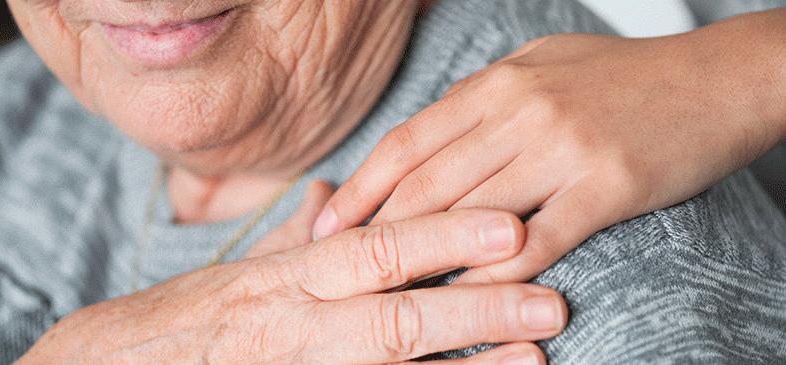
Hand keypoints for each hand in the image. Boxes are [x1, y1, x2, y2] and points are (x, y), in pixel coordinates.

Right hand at [16, 205, 563, 363]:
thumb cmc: (188, 319)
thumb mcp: (240, 268)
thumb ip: (293, 236)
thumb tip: (332, 196)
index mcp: (288, 278)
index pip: (375, 247)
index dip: (443, 236)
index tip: (508, 227)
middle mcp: (293, 325)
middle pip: (395, 315)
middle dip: (476, 307)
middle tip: (551, 299)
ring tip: (532, 359)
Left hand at [313, 10, 785, 283]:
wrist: (714, 80)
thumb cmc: (624, 75)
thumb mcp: (540, 65)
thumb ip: (484, 98)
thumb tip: (433, 134)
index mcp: (498, 84)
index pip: (408, 142)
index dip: (360, 186)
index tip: (327, 222)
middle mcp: (520, 114)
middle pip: (426, 183)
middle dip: (376, 231)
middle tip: (342, 268)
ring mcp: (561, 149)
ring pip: (470, 215)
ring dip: (425, 259)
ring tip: (391, 291)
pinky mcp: (604, 187)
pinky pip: (535, 240)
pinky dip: (494, 274)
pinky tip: (467, 295)